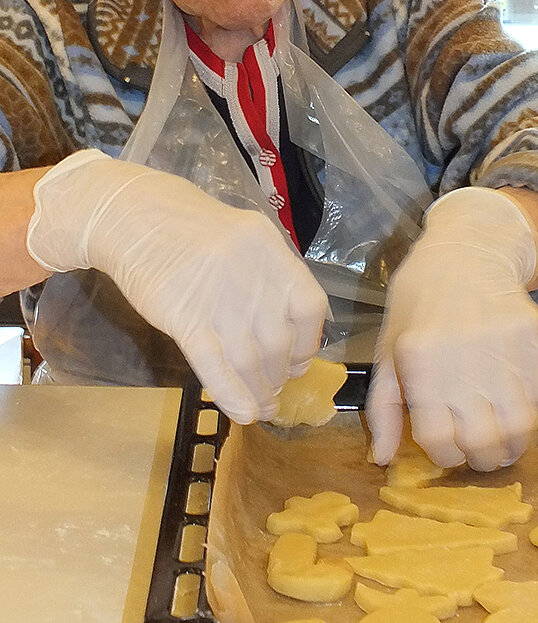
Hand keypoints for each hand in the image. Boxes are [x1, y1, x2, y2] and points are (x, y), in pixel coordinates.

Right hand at [25, 148, 327, 422]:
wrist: (135, 217)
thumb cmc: (194, 231)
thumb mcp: (245, 239)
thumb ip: (269, 278)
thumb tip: (289, 332)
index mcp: (274, 252)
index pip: (310, 307)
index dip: (309, 342)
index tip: (300, 362)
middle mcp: (253, 276)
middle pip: (279, 340)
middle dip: (280, 373)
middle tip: (276, 391)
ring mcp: (219, 299)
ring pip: (249, 358)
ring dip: (259, 389)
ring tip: (262, 406)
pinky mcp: (184, 318)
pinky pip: (215, 364)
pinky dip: (232, 392)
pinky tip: (244, 412)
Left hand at [366, 186, 537, 470]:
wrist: (467, 253)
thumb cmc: (418, 305)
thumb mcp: (388, 352)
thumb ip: (383, 410)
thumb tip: (383, 459)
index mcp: (421, 364)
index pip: (439, 438)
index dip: (446, 457)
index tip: (448, 453)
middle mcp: (465, 360)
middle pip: (484, 439)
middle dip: (483, 460)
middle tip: (482, 458)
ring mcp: (505, 350)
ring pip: (520, 426)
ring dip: (513, 445)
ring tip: (505, 446)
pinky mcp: (534, 341)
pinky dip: (531, 415)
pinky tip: (517, 412)